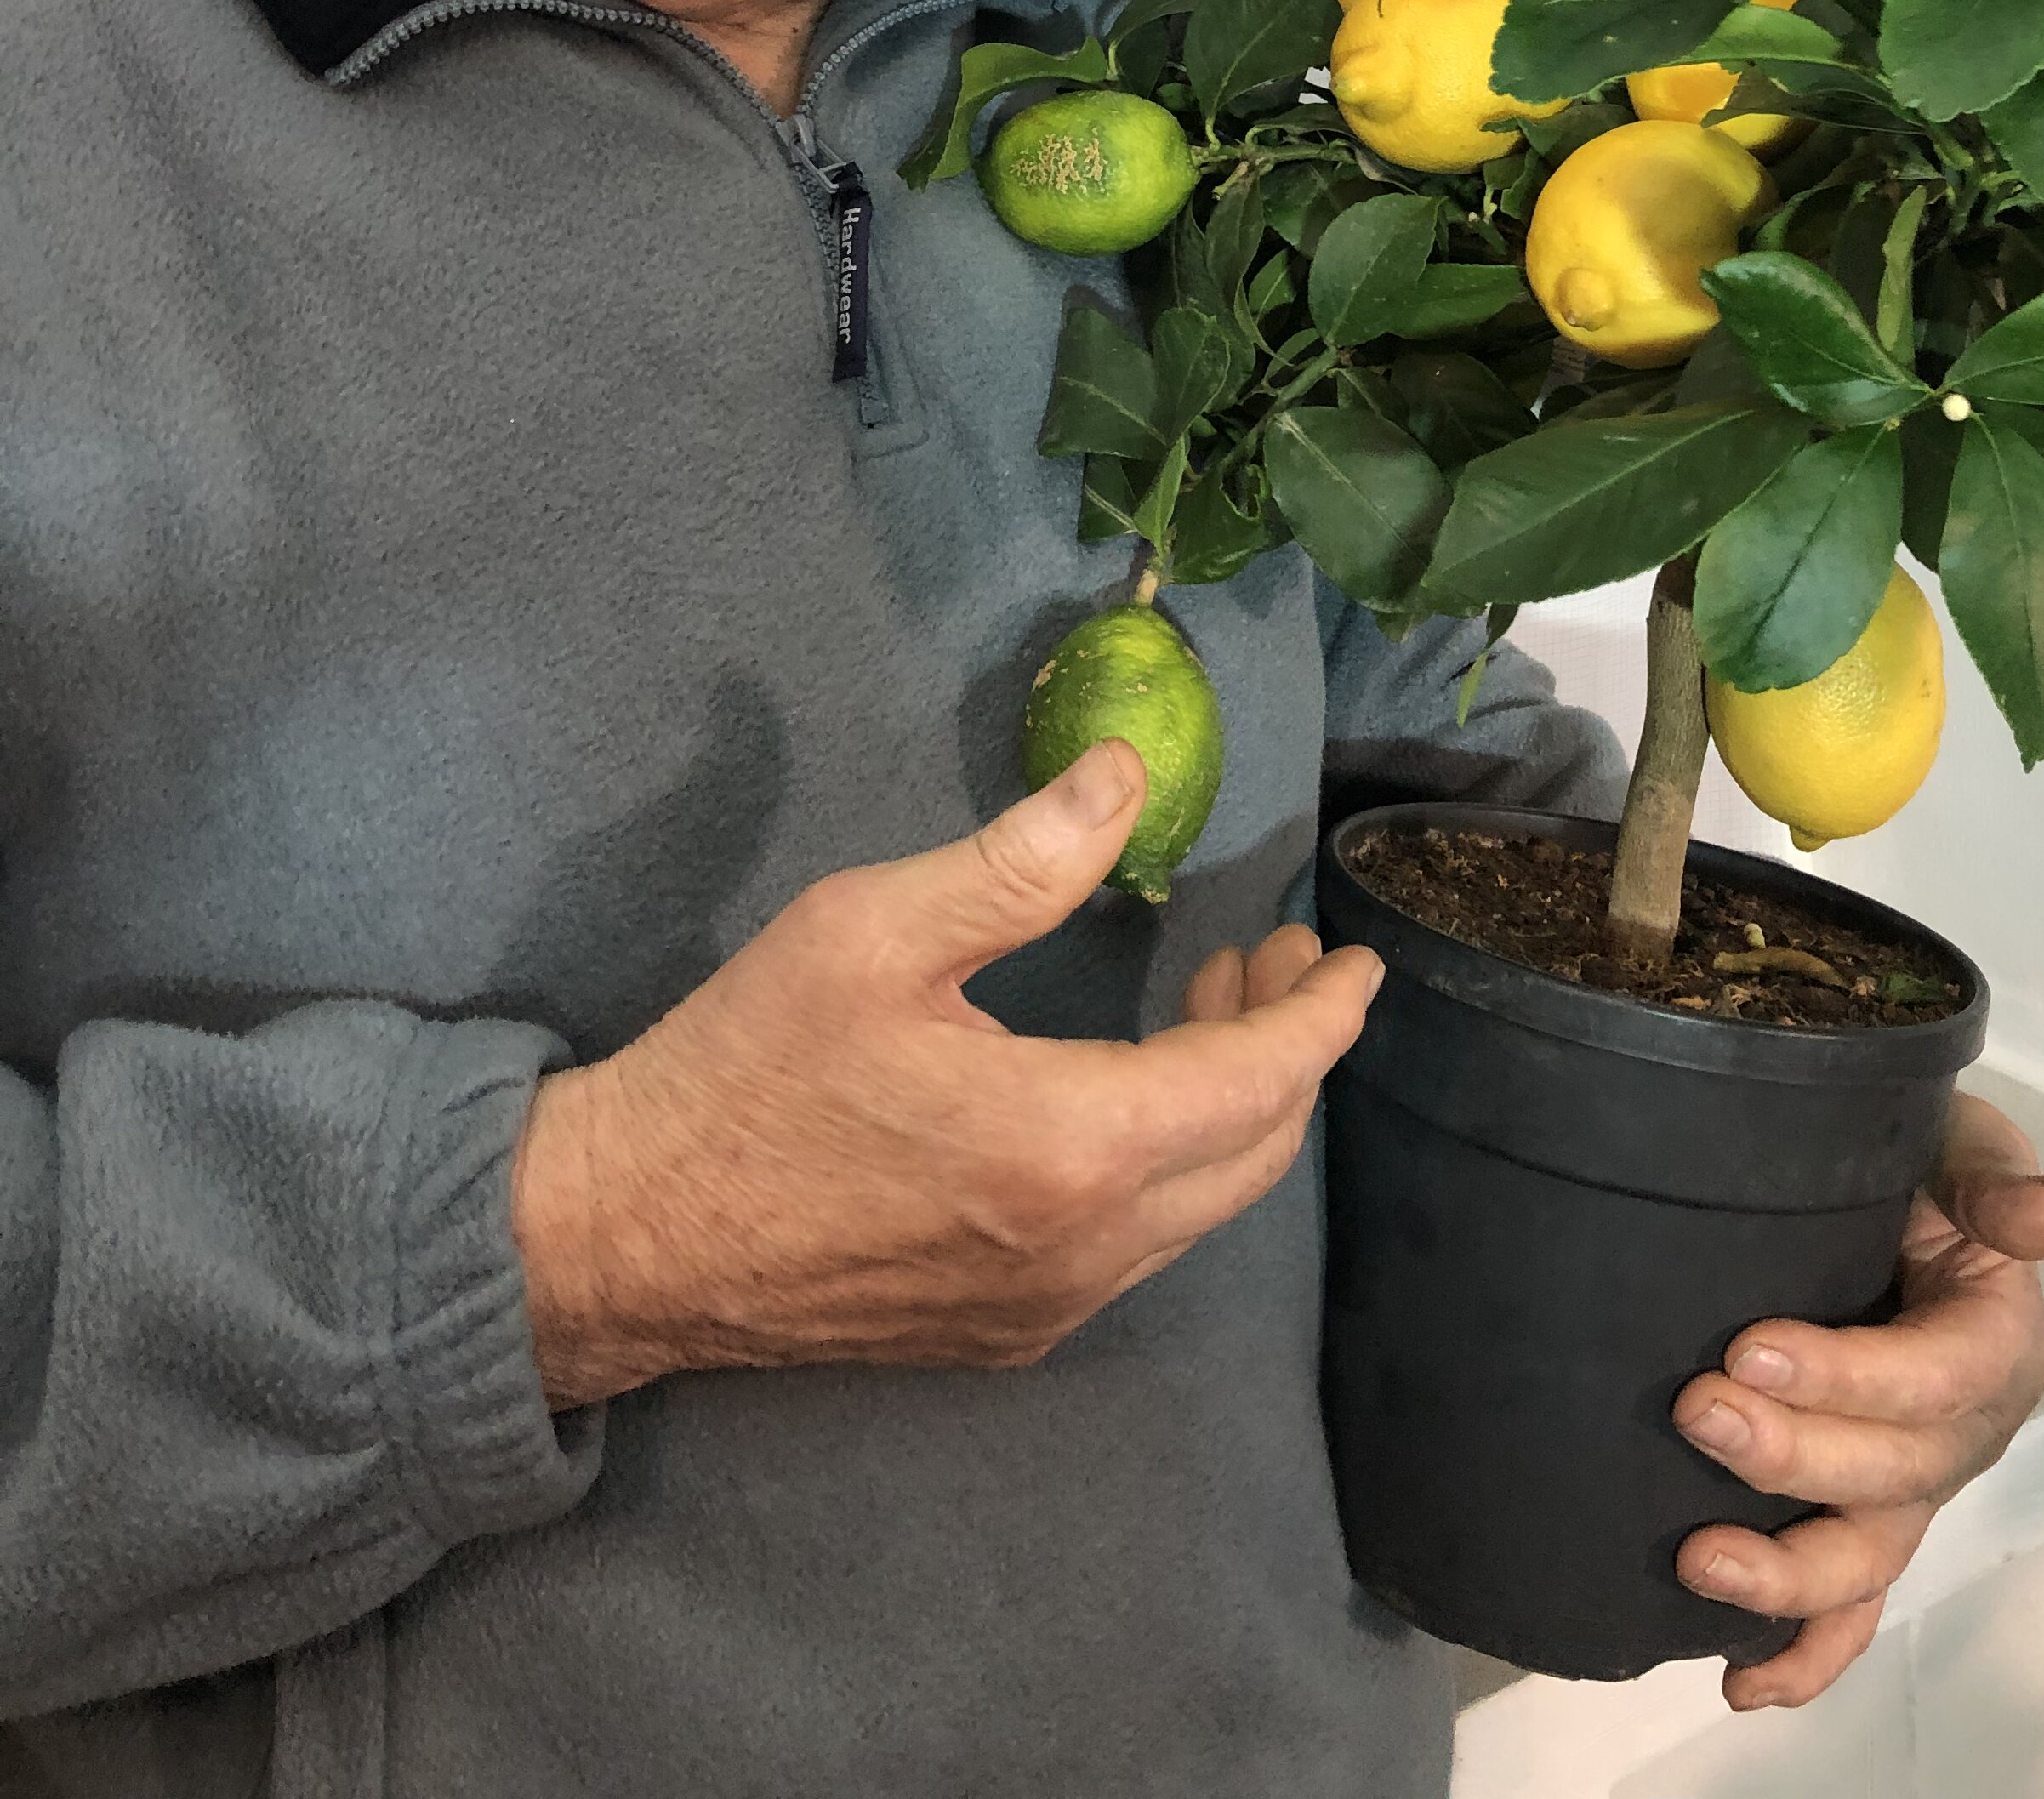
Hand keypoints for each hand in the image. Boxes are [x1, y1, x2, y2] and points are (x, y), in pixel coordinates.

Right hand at [510, 741, 1381, 1404]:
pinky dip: (1168, 1163)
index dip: (1323, 1016)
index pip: (1259, 1082)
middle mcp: (1084, 1249)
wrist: (626, 1234)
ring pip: (1198, 1209)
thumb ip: (1022, 859)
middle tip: (1264, 959)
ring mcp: (1046, 1307)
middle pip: (1252, 1154)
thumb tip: (1128, 779)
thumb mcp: (876, 928)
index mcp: (1070, 1145)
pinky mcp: (1001, 1333)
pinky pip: (1134, 1249)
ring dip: (1226, 1107)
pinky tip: (1122, 1093)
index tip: (1349, 958)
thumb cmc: (747, 1067)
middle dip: (1285, 1052)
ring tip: (1204, 1005)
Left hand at [1668, 1092, 2043, 1708]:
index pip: (1934, 1376)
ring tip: (1699, 1559)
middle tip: (1695, 1412)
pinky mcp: (1866, 1520)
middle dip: (1792, 1458)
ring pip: (1867, 1559)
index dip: (1849, 1377)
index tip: (1749, 1351)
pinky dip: (1803, 1652)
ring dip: (1787, 1576)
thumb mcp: (1961, 1147)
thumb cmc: (1921, 1166)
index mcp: (1995, 1342)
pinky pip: (1849, 1608)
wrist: (1884, 1198)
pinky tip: (1740, 1680)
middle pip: (1893, 1476)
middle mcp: (1962, 1434)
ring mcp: (1913, 1490)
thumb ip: (1996, 1181)